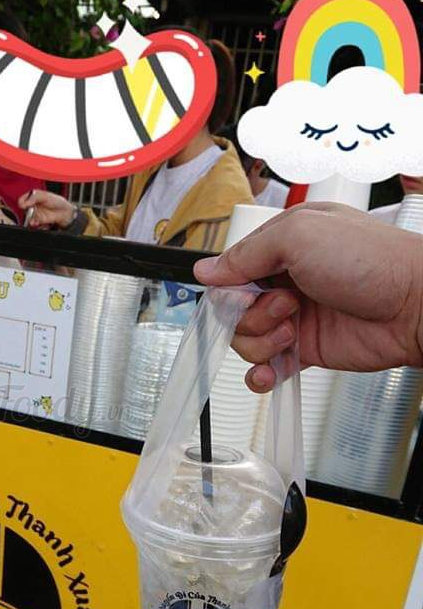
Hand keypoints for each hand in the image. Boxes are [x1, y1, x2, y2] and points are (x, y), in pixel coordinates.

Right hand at [18, 190, 75, 228]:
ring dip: (31, 221)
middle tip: (32, 213)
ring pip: (28, 219)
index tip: (24, 206)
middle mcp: (33, 206)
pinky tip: (40, 223)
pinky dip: (36, 225)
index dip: (22, 203)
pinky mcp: (39, 221)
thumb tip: (24, 203)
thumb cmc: (57, 201)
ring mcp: (36, 214)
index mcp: (33, 197)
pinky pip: (34, 225)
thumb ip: (34, 198)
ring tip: (36, 221)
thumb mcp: (46, 196)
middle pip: (24, 210)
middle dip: (27, 213)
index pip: (22, 200)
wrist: (65, 212)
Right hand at [193, 202, 422, 392]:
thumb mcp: (299, 235)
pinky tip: (270, 370)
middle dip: (251, 313)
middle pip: (234, 309)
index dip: (229, 288)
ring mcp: (294, 316)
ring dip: (262, 341)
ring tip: (295, 329)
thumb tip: (206, 271)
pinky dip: (262, 373)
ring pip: (246, 340)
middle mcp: (285, 279)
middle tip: (286, 304)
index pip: (231, 270)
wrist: (415, 305)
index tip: (243, 292)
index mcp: (282, 245)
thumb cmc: (371, 260)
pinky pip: (266, 367)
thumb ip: (246, 253)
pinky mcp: (306, 350)